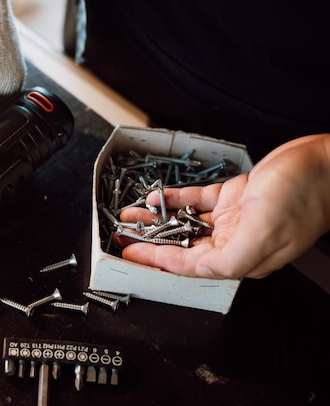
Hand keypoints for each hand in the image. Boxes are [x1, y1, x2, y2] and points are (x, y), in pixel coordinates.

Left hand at [120, 134, 329, 278]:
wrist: (326, 162)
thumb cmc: (305, 195)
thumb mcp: (264, 232)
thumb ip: (230, 258)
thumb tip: (199, 269)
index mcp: (241, 257)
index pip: (188, 265)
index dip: (155, 260)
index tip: (130, 255)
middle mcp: (234, 240)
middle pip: (181, 245)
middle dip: (149, 240)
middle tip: (123, 233)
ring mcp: (233, 218)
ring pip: (185, 222)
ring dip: (157, 218)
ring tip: (131, 213)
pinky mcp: (234, 197)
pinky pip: (196, 201)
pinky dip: (175, 198)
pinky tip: (156, 195)